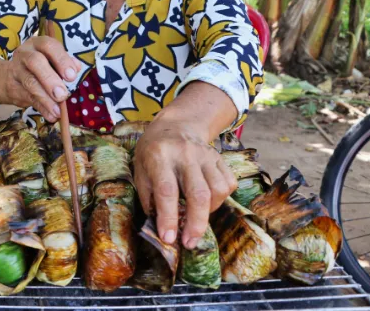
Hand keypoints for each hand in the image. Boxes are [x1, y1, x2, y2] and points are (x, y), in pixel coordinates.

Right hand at [3, 36, 81, 121]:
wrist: (8, 76)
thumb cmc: (38, 66)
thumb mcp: (50, 59)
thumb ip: (64, 62)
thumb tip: (77, 67)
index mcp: (37, 43)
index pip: (48, 45)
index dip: (61, 59)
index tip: (72, 75)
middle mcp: (24, 54)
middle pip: (35, 62)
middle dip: (50, 79)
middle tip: (62, 94)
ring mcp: (16, 70)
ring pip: (30, 82)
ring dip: (45, 98)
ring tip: (58, 110)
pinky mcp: (13, 88)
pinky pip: (28, 98)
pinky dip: (42, 108)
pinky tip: (51, 116)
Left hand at [133, 120, 236, 249]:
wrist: (175, 126)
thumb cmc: (152, 153)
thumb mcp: (140, 171)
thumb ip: (149, 198)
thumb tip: (162, 228)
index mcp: (159, 156)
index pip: (166, 191)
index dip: (168, 217)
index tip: (168, 238)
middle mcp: (185, 154)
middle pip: (198, 193)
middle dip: (196, 223)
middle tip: (190, 242)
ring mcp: (205, 154)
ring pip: (217, 190)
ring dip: (209, 212)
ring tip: (196, 217)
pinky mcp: (220, 157)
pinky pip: (229, 184)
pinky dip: (221, 200)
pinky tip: (207, 202)